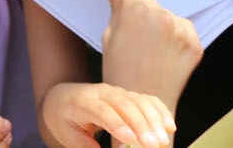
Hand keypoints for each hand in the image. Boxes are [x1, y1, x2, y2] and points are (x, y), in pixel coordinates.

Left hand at [40, 82, 173, 147]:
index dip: (116, 123)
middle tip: (154, 145)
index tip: (130, 139)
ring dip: (154, 120)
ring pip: (138, 100)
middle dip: (141, 124)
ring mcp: (116, 91)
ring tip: (163, 141)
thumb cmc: (64, 120)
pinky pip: (146, 99)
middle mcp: (101, 92)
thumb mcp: (68, 135)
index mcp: (81, 102)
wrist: (62, 97)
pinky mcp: (127, 94)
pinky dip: (160, 110)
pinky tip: (170, 126)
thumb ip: (86, 146)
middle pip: (124, 104)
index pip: (101, 110)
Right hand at [100, 0, 201, 111]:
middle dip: (141, 10)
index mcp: (136, 11)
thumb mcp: (109, 37)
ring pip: (167, 14)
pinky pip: (183, 28)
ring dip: (160, 23)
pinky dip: (175, 35)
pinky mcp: (194, 42)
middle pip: (149, 0)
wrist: (144, 103)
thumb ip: (114, 9)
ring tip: (151, 47)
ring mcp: (180, 29)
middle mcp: (161, 15)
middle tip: (135, 32)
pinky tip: (164, 52)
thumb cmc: (121, 73)